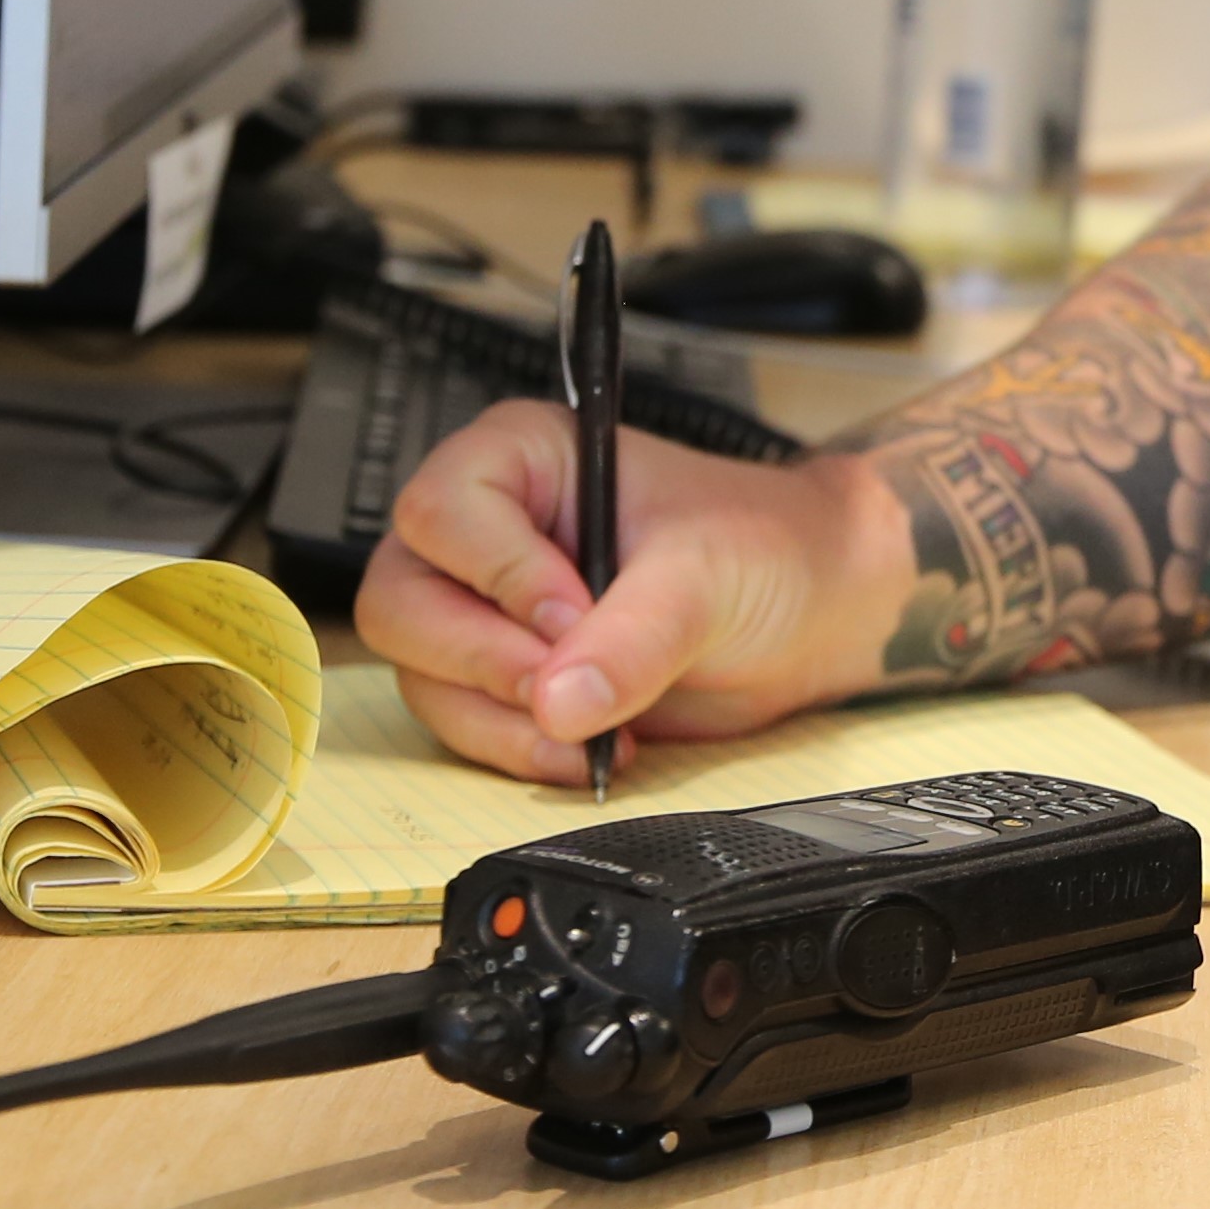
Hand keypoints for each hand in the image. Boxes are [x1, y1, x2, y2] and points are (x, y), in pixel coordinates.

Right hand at [357, 400, 910, 784]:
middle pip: (402, 602)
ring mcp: (485, 607)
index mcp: (521, 458)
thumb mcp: (704, 577)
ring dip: (501, 722)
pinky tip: (592, 750)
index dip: (499, 577)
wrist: (807, 611)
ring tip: (599, 730)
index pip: (443, 512)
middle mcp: (485, 529)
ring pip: (423, 675)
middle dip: (484, 663)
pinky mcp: (502, 676)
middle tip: (564, 696)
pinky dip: (517, 750)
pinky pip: (461, 723)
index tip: (573, 620)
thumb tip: (558, 701)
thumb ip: (634, 636)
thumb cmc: (761, 549)